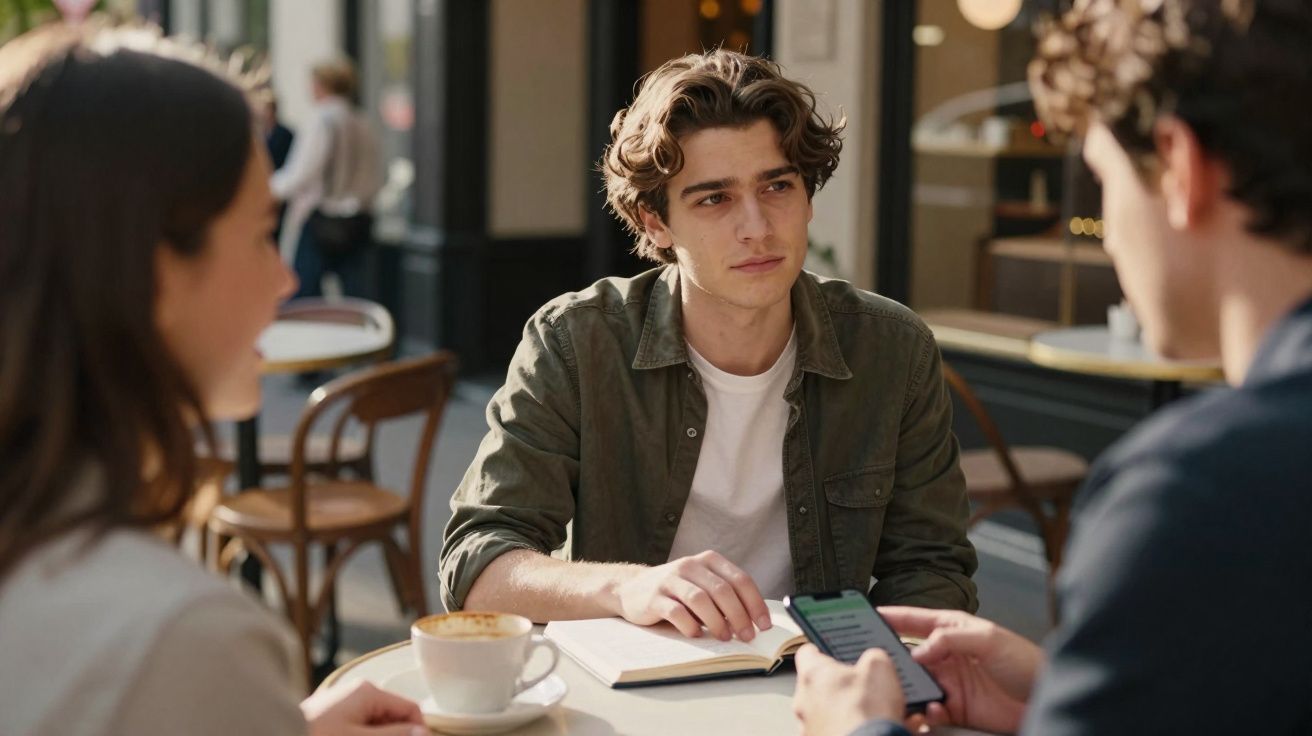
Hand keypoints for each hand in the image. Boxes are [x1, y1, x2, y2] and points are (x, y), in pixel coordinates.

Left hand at [300, 681, 426, 735]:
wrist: (271, 732)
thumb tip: (423, 732)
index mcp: (369, 692)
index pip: (410, 709)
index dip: (417, 731)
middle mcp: (359, 693)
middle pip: (394, 718)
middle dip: (396, 735)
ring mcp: (346, 704)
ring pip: (377, 725)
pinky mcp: (336, 716)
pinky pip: (361, 726)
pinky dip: (365, 735)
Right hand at [609, 550, 771, 641]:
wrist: (633, 590)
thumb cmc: (677, 592)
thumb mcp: (702, 585)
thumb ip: (725, 597)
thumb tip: (753, 622)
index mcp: (708, 560)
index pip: (740, 579)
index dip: (755, 603)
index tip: (764, 625)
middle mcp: (690, 565)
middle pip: (722, 590)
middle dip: (739, 616)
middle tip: (746, 636)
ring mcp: (670, 580)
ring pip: (700, 599)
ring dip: (717, 622)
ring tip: (724, 638)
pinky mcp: (654, 597)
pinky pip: (676, 612)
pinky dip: (690, 625)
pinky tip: (696, 634)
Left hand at [792, 644, 904, 735]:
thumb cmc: (864, 711)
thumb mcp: (879, 668)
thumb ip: (873, 657)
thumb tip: (875, 659)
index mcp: (812, 675)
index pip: (807, 653)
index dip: (822, 651)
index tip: (829, 651)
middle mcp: (804, 703)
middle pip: (821, 687)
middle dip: (843, 688)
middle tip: (865, 688)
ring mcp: (810, 728)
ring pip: (831, 714)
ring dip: (851, 713)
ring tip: (880, 715)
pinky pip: (839, 732)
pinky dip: (857, 730)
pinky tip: (881, 730)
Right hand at [879, 606, 1041, 734]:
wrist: (1045, 697)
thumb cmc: (1024, 661)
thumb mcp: (987, 639)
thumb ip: (949, 639)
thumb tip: (917, 649)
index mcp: (952, 629)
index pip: (915, 620)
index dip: (892, 616)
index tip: (867, 615)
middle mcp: (947, 654)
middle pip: (909, 653)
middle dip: (892, 658)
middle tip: (876, 663)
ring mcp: (950, 681)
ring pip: (915, 682)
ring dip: (907, 687)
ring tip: (902, 691)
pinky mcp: (955, 707)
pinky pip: (930, 708)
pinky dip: (926, 710)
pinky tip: (932, 709)